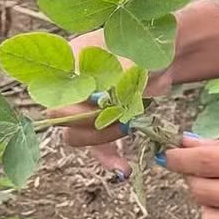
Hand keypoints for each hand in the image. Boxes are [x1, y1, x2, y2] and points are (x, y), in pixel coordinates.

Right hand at [48, 30, 173, 177]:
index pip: (56, 92)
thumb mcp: (133, 58)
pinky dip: (110, 159)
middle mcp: (69, 88)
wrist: (162, 55)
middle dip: (93, 122)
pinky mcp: (101, 125)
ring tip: (129, 129)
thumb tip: (103, 99)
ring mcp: (84, 108)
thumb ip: (117, 78)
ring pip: (77, 135)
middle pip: (63, 118)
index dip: (79, 104)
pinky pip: (97, 148)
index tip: (106, 102)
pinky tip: (123, 170)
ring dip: (103, 138)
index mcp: (69, 64)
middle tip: (122, 116)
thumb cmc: (146, 49)